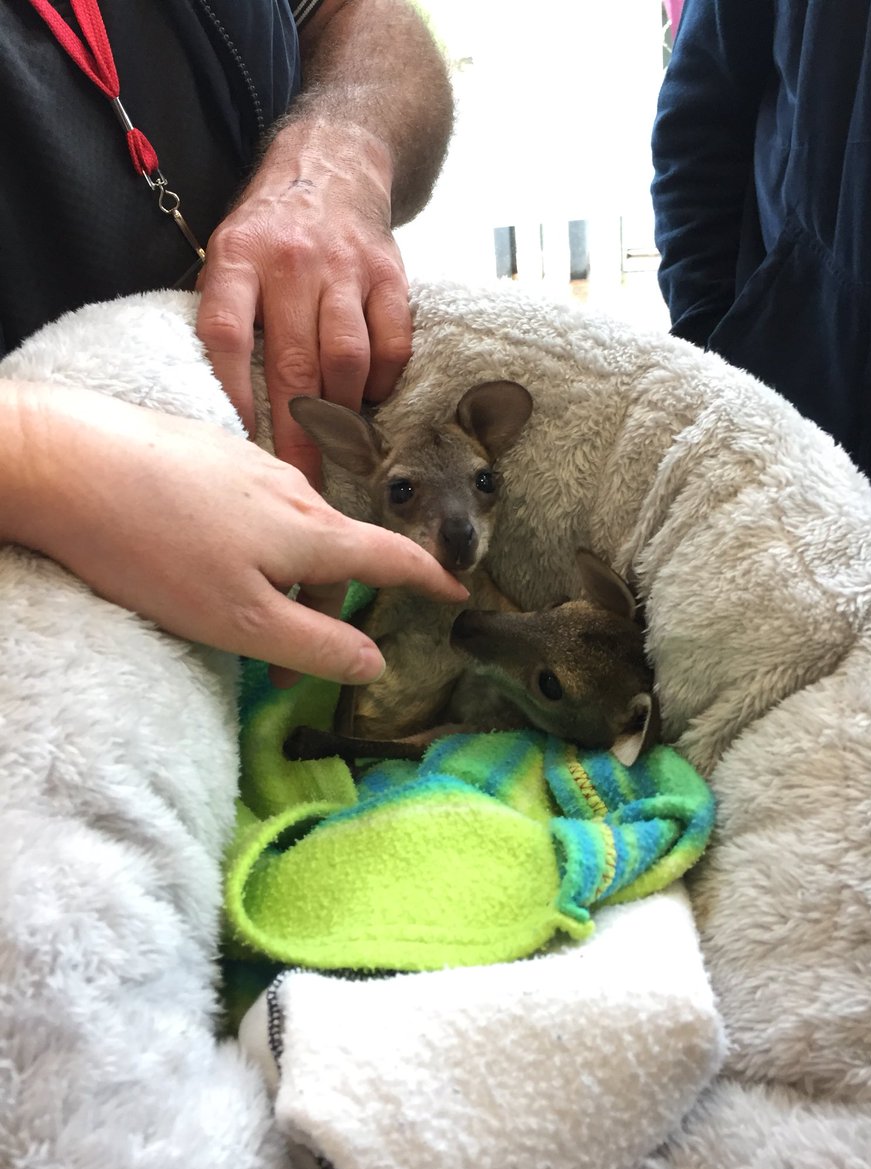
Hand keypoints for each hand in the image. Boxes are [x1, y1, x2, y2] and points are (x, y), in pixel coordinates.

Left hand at [8, 386, 466, 682]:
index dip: (428, 579)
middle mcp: (292, 490)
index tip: (457, 591)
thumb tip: (375, 664)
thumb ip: (315, 645)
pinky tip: (206, 559)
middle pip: (335, 553)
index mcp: (311, 533)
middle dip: (325, 609)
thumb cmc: (155, 551)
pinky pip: (253, 506)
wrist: (68, 462)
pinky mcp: (209, 453)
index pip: (390, 558)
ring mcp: (248, 464)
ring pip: (291, 531)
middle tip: (284, 669)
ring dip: (283, 578)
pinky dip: (250, 544)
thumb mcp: (241, 621)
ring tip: (237, 616)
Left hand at [195, 123, 411, 487]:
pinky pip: (392, 343)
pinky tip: (371, 392)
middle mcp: (291, 261)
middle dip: (297, 431)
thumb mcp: (228, 253)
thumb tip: (222, 400)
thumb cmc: (270, 229)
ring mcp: (345, 268)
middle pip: (294, 363)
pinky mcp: (389, 274)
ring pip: (347, 359)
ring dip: (343, 408)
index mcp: (239, 258)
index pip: (227, 335)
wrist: (332, 165)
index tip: (238, 443)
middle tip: (300, 479)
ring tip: (338, 438)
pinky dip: (384, 379)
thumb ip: (226, 313)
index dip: (231, 395)